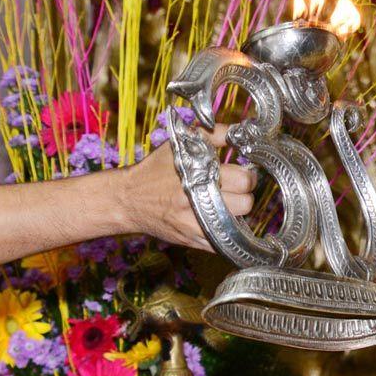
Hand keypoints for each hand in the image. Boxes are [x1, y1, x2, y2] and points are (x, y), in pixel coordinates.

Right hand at [122, 125, 255, 250]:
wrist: (128, 199)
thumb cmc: (155, 169)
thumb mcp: (180, 143)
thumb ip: (214, 134)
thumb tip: (240, 131)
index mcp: (197, 175)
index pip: (243, 180)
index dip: (247, 175)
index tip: (242, 173)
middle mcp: (197, 201)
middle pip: (245, 204)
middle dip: (245, 195)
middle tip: (236, 189)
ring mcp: (195, 225)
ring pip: (237, 225)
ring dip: (236, 213)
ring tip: (227, 203)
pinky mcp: (191, 241)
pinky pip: (222, 243)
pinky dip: (226, 232)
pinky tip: (219, 220)